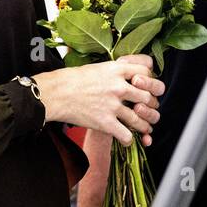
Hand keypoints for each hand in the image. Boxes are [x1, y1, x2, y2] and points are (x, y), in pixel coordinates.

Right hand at [34, 55, 163, 146]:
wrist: (55, 93)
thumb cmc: (72, 80)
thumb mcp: (98, 67)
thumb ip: (116, 71)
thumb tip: (130, 74)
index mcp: (117, 69)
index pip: (147, 72)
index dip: (151, 80)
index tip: (148, 87)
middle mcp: (118, 86)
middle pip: (149, 97)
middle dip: (151, 106)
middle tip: (147, 110)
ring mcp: (112, 105)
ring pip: (140, 119)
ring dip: (144, 126)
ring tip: (143, 128)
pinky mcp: (105, 122)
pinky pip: (126, 135)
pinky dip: (129, 140)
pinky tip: (126, 138)